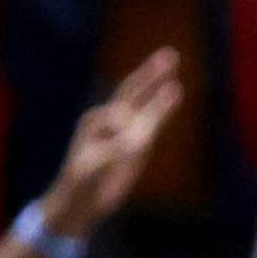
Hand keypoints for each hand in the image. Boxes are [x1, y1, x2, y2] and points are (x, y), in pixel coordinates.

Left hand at [40, 50, 179, 235]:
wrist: (79, 203)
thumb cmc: (80, 182)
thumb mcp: (95, 166)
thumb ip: (116, 150)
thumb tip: (140, 136)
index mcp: (96, 121)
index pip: (119, 115)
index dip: (124, 130)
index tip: (124, 150)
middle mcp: (111, 121)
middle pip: (134, 92)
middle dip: (151, 74)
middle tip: (170, 54)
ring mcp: (125, 132)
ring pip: (147, 107)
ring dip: (160, 90)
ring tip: (177, 77)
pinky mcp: (137, 147)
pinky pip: (153, 123)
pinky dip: (162, 107)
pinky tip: (173, 90)